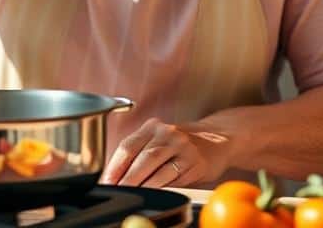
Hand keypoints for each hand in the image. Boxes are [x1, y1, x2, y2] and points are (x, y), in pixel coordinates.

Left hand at [100, 118, 229, 187]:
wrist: (217, 139)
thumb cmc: (181, 144)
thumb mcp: (159, 140)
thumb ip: (139, 154)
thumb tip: (114, 177)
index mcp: (152, 127)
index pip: (127, 146)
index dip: (114, 166)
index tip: (105, 182)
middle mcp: (167, 133)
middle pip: (141, 158)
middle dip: (125, 179)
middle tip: (115, 192)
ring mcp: (182, 147)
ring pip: (156, 170)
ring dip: (141, 186)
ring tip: (131, 195)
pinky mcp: (195, 162)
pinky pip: (174, 178)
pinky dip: (161, 188)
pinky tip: (153, 194)